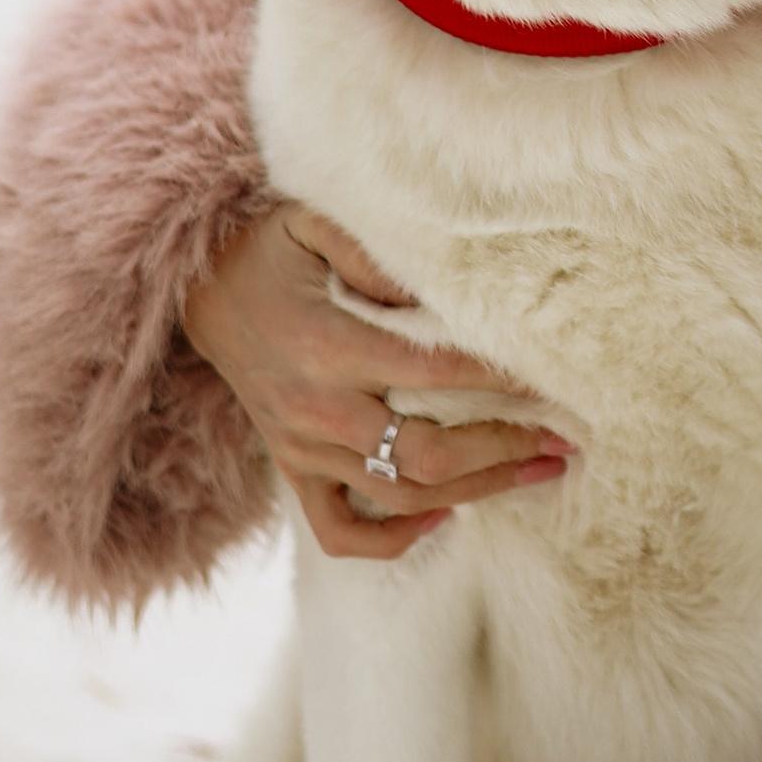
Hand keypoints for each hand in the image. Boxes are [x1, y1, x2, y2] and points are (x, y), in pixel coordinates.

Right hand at [181, 203, 570, 562]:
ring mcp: (303, 447)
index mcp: (327, 346)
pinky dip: (394, 539)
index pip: (434, 371)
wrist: (198, 289)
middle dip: (505, 449)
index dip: (500, 377)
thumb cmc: (269, 248)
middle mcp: (316, 408)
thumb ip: (375, 251)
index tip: (555, 376)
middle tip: (564, 440)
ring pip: (401, 496)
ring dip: (478, 491)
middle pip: (427, 454)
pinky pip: (341, 531)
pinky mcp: (293, 468)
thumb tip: (441, 287)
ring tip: (539, 473)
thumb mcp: (313, 221)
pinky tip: (445, 518)